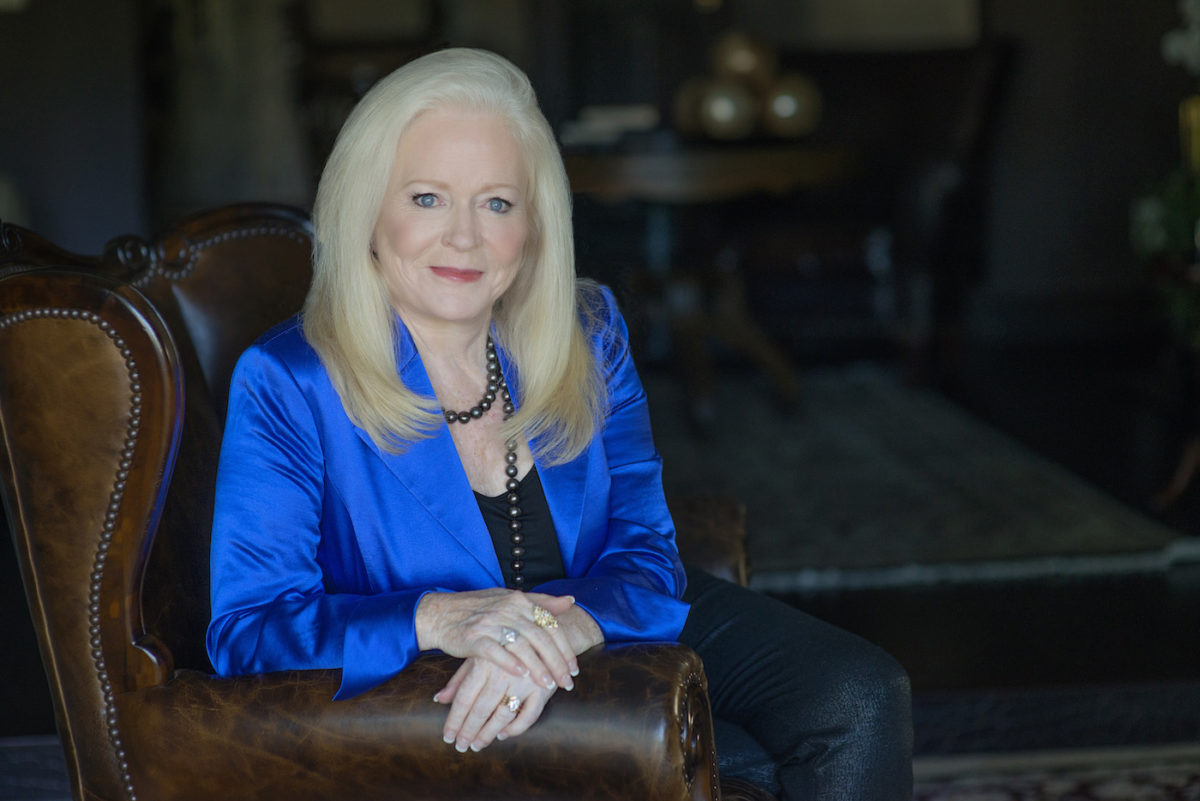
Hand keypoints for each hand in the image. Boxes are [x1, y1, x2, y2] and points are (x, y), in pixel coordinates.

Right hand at [416, 589, 578, 690]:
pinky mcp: (474, 637)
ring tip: (549, 685)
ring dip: (538, 667)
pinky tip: (521, 676)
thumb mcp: (511, 599)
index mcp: (519, 600)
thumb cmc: (478, 609)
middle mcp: (507, 609)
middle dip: (557, 662)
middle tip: (567, 682)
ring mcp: (490, 622)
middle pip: (540, 637)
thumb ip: (541, 602)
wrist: (441, 614)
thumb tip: (571, 601)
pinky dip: (510, 663)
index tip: (573, 668)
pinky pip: (495, 651)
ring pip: (522, 645)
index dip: (565, 648)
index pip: (550, 625)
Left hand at [434, 657, 553, 751]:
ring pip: (503, 715)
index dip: (455, 720)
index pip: (464, 697)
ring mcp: (524, 680)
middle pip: (481, 709)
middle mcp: (503, 671)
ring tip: (477, 744)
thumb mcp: (481, 655)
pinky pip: (529, 716)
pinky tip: (504, 734)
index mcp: (484, 661)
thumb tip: (439, 699)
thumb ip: (460, 679)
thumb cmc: (505, 645)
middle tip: (461, 746)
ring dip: (488, 733)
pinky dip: (516, 728)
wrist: (544, 630)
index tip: (448, 736)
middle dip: (469, 730)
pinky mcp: (543, 688)